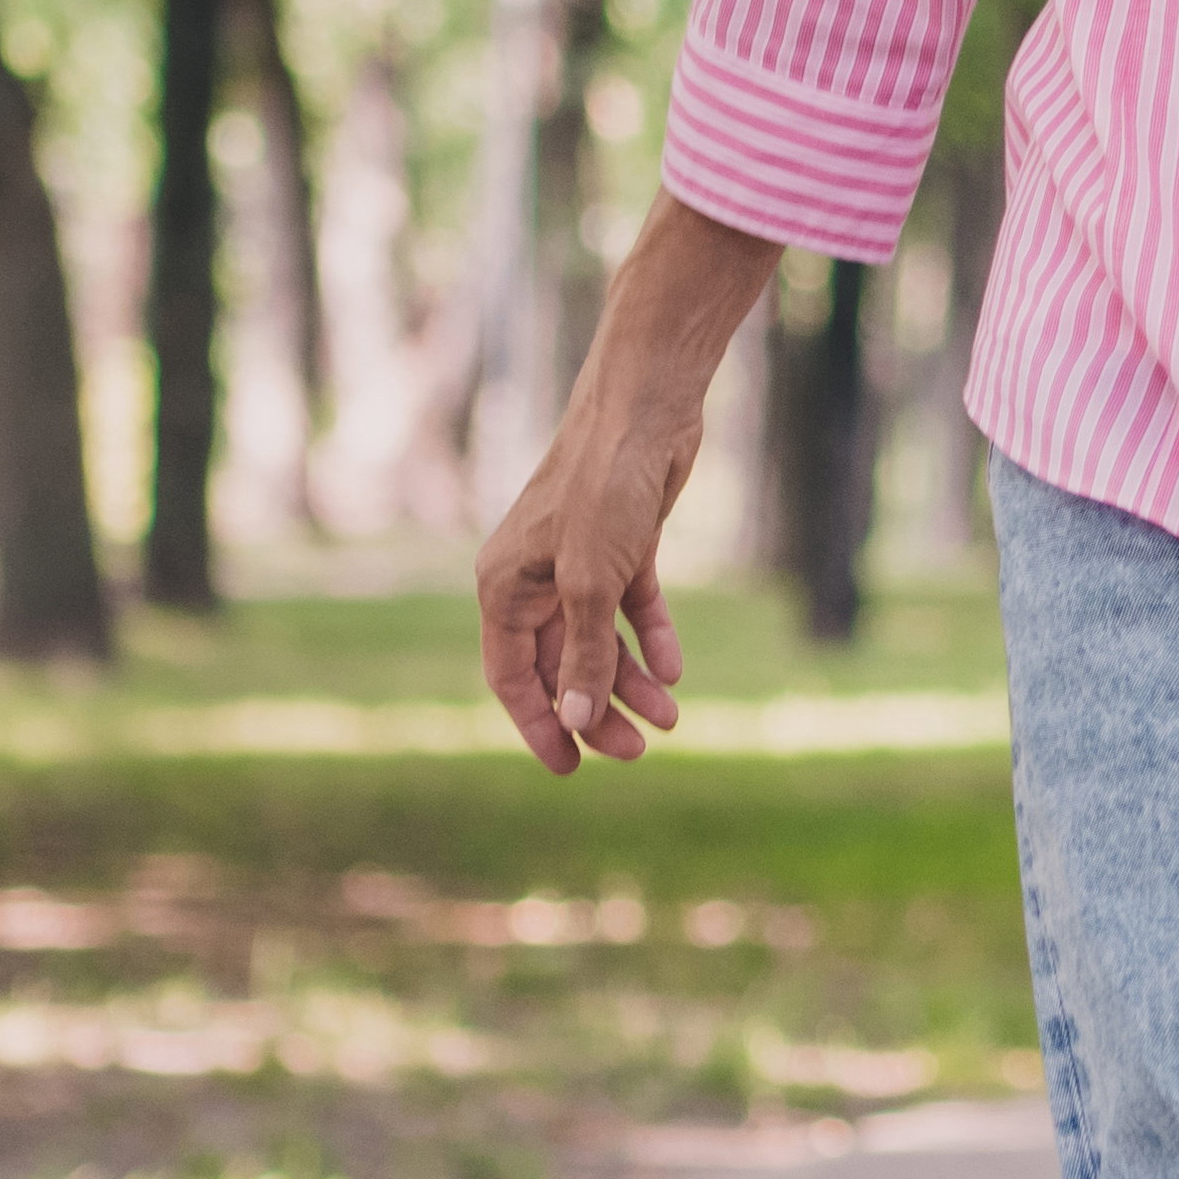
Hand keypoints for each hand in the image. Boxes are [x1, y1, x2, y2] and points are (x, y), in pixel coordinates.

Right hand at [473, 390, 701, 774]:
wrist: (645, 411)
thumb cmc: (601, 488)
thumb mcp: (590, 584)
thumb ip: (584, 656)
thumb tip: (576, 721)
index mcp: (504, 587)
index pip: (511, 676)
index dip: (538, 724)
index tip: (571, 768)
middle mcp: (535, 579)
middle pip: (560, 665)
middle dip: (596, 709)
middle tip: (638, 750)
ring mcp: (580, 563)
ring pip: (600, 642)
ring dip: (631, 682)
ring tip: (670, 717)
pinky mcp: (622, 548)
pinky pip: (633, 610)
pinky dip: (652, 639)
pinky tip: (674, 670)